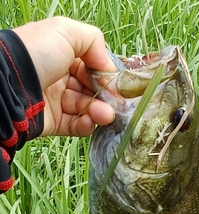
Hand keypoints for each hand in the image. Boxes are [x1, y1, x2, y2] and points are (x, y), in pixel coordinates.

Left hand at [14, 17, 115, 136]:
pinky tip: (91, 122)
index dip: (104, 75)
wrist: (8, 84)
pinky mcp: (52, 122)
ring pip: (85, 109)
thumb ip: (93, 41)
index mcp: (61, 55)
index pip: (90, 67)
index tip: (116, 83)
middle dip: (105, 96)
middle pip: (90, 89)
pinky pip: (74, 126)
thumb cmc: (36, 52)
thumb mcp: (65, 32)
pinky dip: (86, 125)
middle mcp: (59, 78)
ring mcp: (55, 101)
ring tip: (105, 115)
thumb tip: (108, 66)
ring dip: (99, 112)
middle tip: (115, 103)